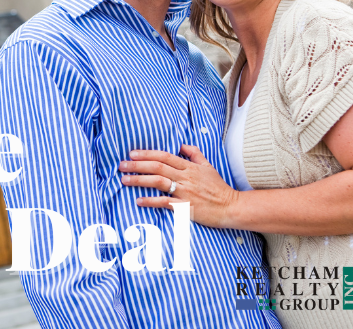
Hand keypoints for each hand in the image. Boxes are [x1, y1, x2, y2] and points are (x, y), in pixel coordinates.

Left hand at [119, 145, 239, 228]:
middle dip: (137, 165)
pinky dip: (151, 201)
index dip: (147, 154)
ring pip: (158, 182)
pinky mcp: (186, 207)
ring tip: (125, 180)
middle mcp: (185, 177)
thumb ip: (193, 153)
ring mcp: (185, 192)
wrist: (231, 206)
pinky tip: (139, 200)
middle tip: (122, 164)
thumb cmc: (218, 187)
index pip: (164, 156)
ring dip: (139, 180)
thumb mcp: (207, 165)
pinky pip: (165, 202)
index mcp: (189, 166)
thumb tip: (180, 144)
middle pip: (157, 167)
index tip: (132, 153)